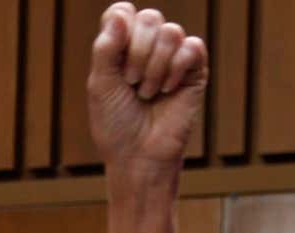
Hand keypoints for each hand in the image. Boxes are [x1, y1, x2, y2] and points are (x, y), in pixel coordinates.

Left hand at [88, 3, 208, 168]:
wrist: (138, 156)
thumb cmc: (115, 124)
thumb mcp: (100, 85)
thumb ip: (105, 48)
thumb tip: (121, 15)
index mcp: (121, 45)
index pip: (123, 11)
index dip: (120, 29)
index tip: (115, 61)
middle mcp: (148, 46)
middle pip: (149, 17)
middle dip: (138, 52)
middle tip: (131, 82)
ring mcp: (173, 57)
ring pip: (171, 32)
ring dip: (155, 66)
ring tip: (148, 93)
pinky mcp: (194, 71)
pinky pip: (192, 47)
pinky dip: (176, 69)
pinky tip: (167, 90)